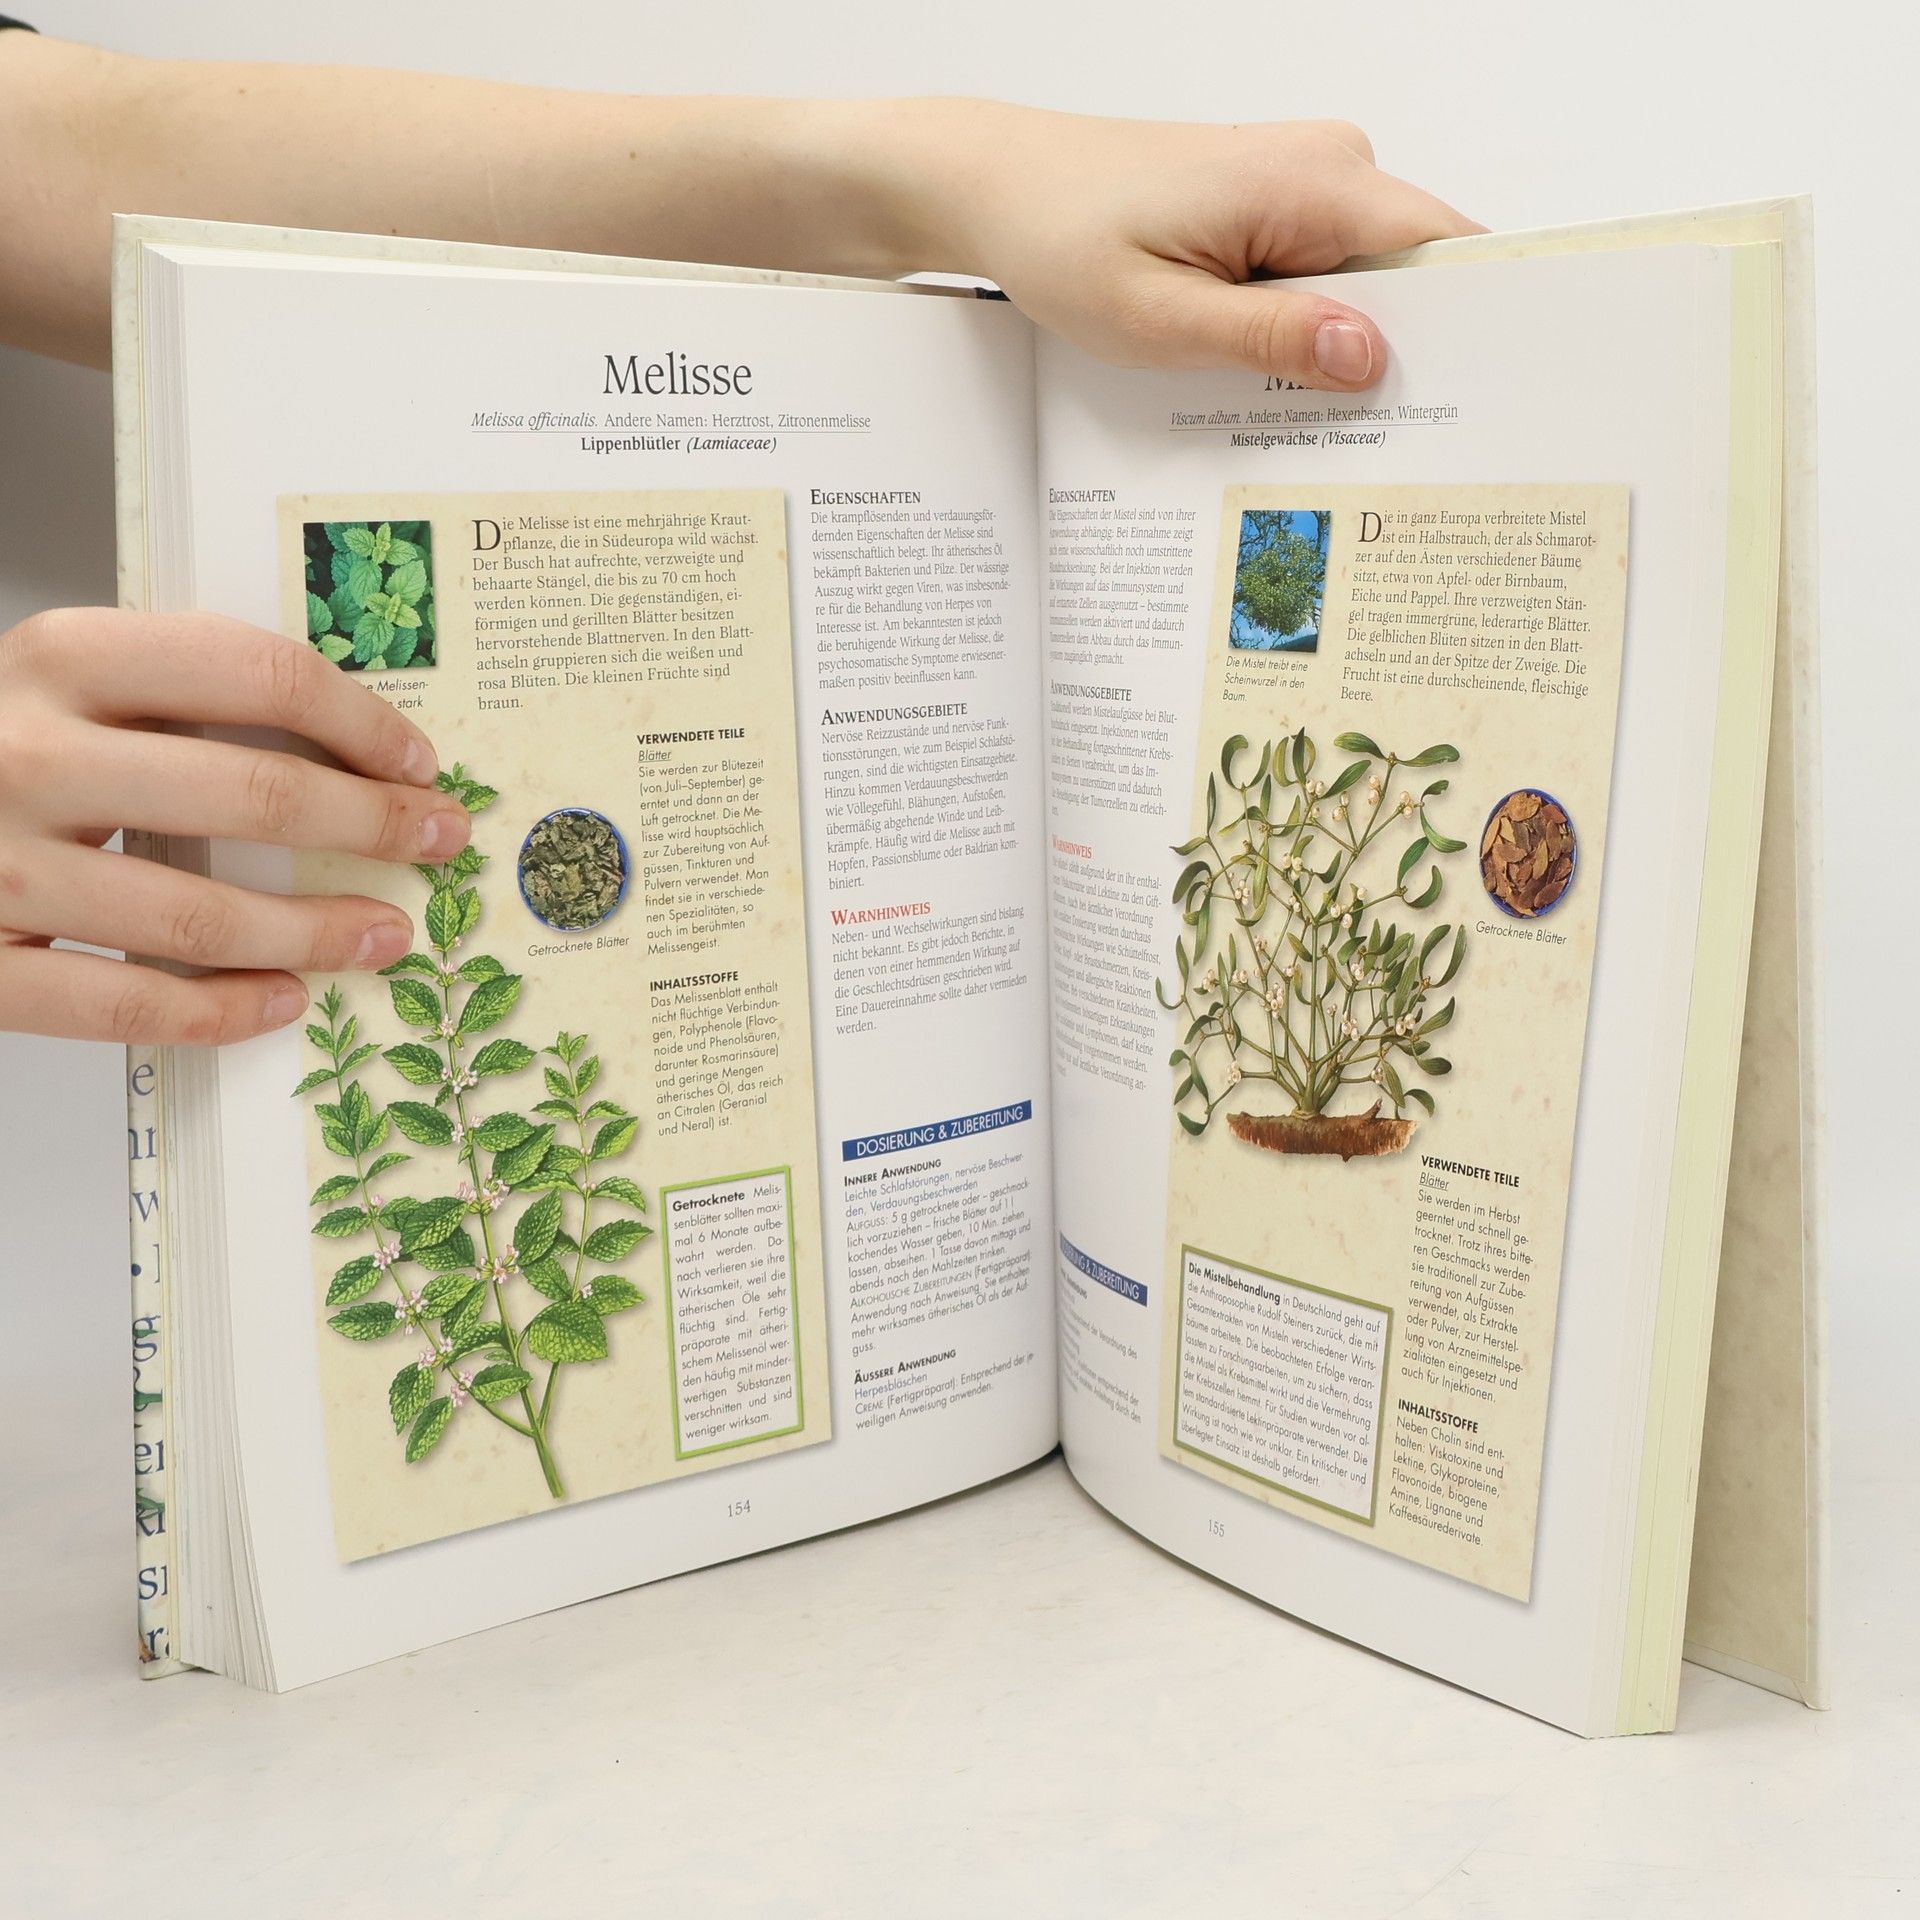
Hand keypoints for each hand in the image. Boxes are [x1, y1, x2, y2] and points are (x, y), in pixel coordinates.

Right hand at [0, 609, 472, 1043]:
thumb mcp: (66, 679)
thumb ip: (178, 693)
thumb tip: (352, 746)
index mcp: (63, 657)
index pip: (256, 674)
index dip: (361, 723)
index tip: (419, 763)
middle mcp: (28, 752)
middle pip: (251, 796)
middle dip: (372, 827)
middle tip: (437, 844)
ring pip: (200, 914)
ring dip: (318, 932)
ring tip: (386, 938)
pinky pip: (122, 1004)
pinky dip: (220, 1012)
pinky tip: (282, 1002)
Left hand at [918, 104, 1480, 388]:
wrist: (1000, 185)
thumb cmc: (1062, 238)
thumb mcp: (1161, 317)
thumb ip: (1270, 337)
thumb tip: (1371, 358)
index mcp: (1312, 182)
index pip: (1443, 253)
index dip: (1473, 331)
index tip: (1475, 408)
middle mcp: (1328, 165)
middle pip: (1418, 273)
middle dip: (1410, 356)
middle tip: (1390, 447)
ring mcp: (1307, 179)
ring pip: (1372, 280)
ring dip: (1352, 349)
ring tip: (1325, 421)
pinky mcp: (1279, 202)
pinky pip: (1330, 271)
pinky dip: (1315, 326)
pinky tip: (1284, 378)